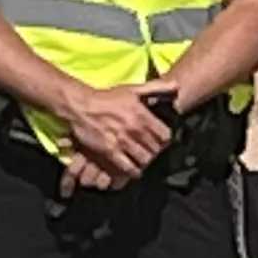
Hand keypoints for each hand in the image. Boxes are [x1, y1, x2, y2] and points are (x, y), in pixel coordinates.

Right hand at [51, 80, 173, 186]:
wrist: (81, 106)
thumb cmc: (107, 97)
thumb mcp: (133, 89)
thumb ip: (156, 88)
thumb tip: (176, 86)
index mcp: (143, 115)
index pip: (165, 135)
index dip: (165, 140)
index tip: (162, 141)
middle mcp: (135, 130)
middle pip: (156, 149)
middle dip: (156, 152)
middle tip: (153, 152)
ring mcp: (123, 142)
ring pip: (144, 159)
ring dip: (145, 161)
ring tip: (143, 160)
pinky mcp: (110, 152)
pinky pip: (128, 167)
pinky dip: (133, 171)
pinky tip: (133, 169)